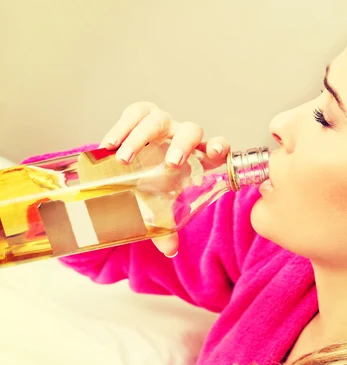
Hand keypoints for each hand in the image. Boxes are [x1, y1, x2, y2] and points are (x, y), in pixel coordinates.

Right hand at [100, 102, 230, 257]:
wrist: (129, 168)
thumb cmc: (153, 187)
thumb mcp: (159, 208)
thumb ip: (164, 228)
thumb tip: (169, 250)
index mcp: (197, 158)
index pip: (217, 147)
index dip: (220, 147)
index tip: (216, 154)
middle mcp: (182, 137)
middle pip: (190, 131)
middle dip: (182, 145)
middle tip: (170, 164)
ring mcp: (162, 123)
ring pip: (158, 120)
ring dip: (141, 138)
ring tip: (124, 159)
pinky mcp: (140, 114)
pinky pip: (134, 113)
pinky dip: (121, 128)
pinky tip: (108, 145)